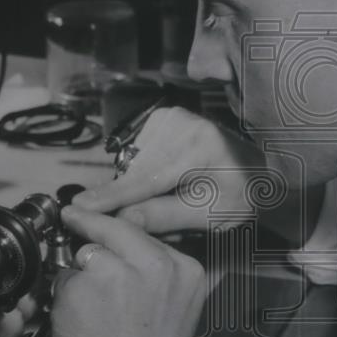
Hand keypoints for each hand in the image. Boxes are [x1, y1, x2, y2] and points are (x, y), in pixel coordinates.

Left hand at [51, 204, 205, 336]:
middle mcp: (156, 264)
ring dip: (80, 275)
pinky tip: (79, 325)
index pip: (145, 230)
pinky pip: (63, 279)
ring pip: (85, 253)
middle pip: (113, 228)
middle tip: (74, 218)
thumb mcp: (174, 312)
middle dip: (91, 228)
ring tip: (93, 313)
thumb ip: (155, 276)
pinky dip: (63, 298)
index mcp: (186, 269)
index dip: (120, 231)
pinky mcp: (81, 286)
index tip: (102, 219)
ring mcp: (116, 272)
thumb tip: (119, 248)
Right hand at [74, 106, 265, 232]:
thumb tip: (122, 219)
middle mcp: (180, 123)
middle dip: (124, 197)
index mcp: (197, 147)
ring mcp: (170, 116)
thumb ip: (166, 216)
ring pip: (132, 161)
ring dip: (135, 184)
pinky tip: (163, 181)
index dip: (109, 198)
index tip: (77, 210)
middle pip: (133, 169)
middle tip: (135, 219)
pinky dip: (141, 169)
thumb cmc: (240, 195)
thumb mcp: (210, 215)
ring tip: (165, 198)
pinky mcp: (162, 116)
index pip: (144, 178)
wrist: (259, 167)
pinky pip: (137, 151)